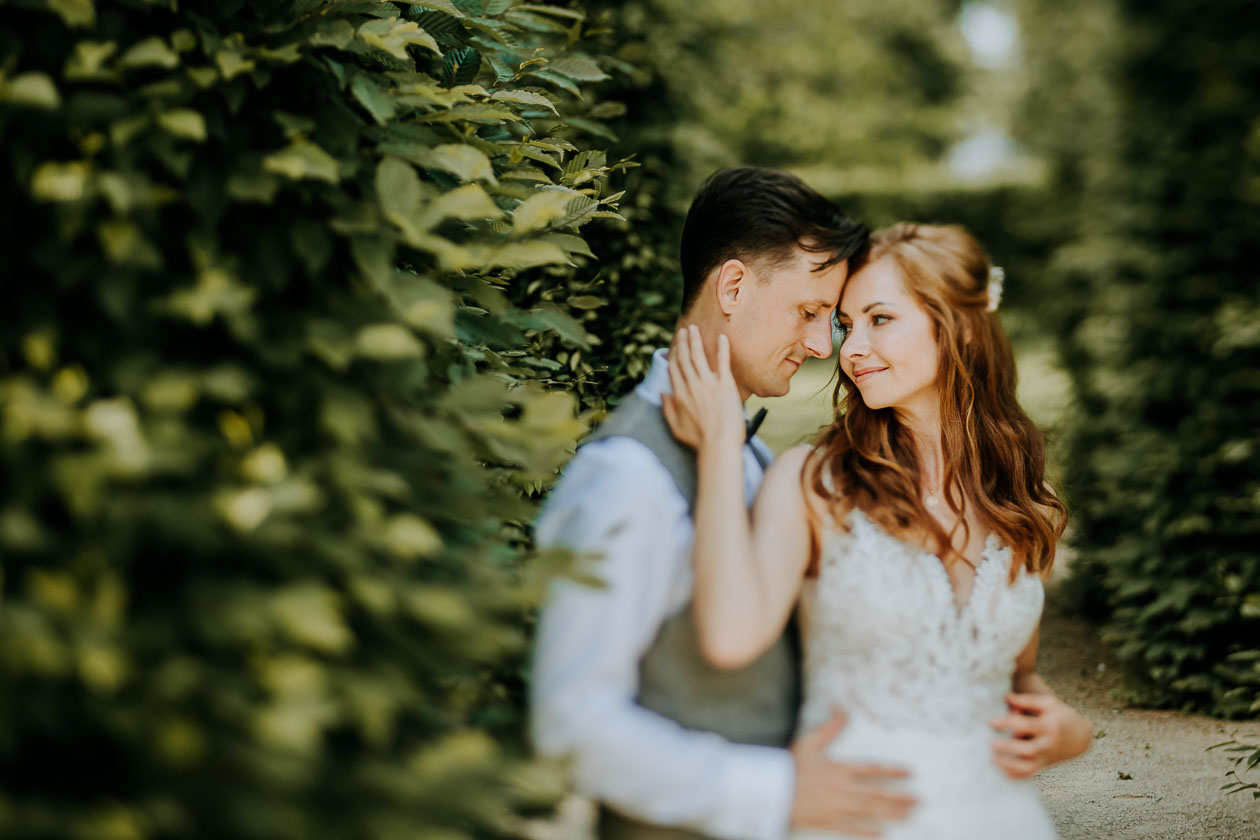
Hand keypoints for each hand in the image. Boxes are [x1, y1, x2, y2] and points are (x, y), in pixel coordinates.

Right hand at [661, 325, 744, 453]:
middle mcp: (692, 385)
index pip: (675, 368)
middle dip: (683, 343)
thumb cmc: (699, 440)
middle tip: (684, 330)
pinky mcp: (725, 385)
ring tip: (694, 329)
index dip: (674, 354)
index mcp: (680, 394)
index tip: (675, 345)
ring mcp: (709, 384)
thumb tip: (662, 394)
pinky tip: (722, 337)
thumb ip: (668, 409)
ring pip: (699, 356)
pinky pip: (722, 362)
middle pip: (685, 359)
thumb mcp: (676, 427)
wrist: (719, 444)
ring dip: (696, 340)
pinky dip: (722, 348)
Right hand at [790, 710, 915, 837]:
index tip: (910, 773)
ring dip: (892, 814)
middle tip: (919, 800)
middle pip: (877, 794)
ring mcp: (837, 807)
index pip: (872, 769)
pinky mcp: (829, 821)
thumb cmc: (791, 765)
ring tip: (909, 815)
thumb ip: (830, 727)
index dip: (893, 771)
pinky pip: (852, 829)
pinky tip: (882, 835)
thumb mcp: (809, 741)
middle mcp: (842, 789)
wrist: (773, 791)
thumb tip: (843, 708)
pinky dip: (868, 833)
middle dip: (900, 797)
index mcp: (839, 769)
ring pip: (870, 812)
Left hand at [990, 692, 1092, 778]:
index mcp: (1049, 726)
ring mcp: (1046, 757)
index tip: (990, 721)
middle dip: (1009, 747)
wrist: (1080, 737)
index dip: (1006, 722)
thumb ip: (1027, 700)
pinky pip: (1029, 774)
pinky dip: (1015, 775)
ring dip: (1010, 766)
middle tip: (990, 743)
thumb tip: (1006, 697)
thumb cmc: (1061, 716)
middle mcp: (1048, 744)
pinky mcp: (1044, 765)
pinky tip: (1001, 770)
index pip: (1026, 725)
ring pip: (1029, 767)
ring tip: (993, 760)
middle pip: (1029, 749)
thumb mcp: (1049, 704)